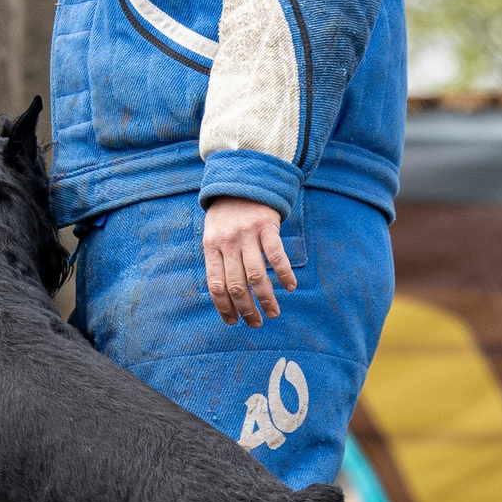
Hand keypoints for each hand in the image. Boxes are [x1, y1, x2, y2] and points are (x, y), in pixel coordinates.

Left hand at [203, 197, 296, 326]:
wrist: (243, 178)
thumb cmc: (227, 213)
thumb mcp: (212, 232)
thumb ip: (217, 258)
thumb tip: (224, 295)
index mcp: (211, 246)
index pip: (215, 285)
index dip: (224, 307)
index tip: (233, 322)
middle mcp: (228, 242)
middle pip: (236, 284)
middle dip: (246, 309)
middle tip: (256, 323)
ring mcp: (247, 234)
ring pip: (256, 275)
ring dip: (266, 298)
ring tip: (273, 312)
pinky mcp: (266, 226)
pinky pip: (276, 255)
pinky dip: (284, 274)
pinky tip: (289, 287)